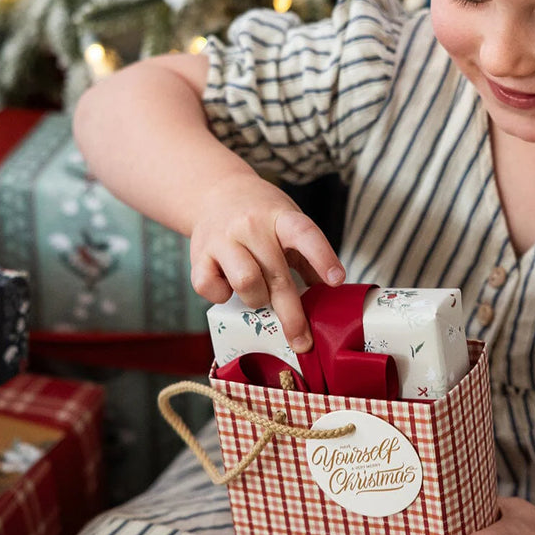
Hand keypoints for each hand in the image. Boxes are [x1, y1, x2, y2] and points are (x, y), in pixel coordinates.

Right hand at [190, 173, 344, 350]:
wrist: (214, 193)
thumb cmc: (260, 218)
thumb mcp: (288, 224)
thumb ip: (307, 258)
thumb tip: (327, 298)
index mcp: (280, 217)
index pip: (304, 234)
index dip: (322, 257)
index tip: (336, 281)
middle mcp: (251, 226)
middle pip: (277, 275)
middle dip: (292, 315)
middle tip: (303, 342)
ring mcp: (222, 239)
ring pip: (245, 283)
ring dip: (257, 300)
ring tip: (259, 296)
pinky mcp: (198, 256)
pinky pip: (211, 289)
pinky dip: (222, 297)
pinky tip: (228, 287)